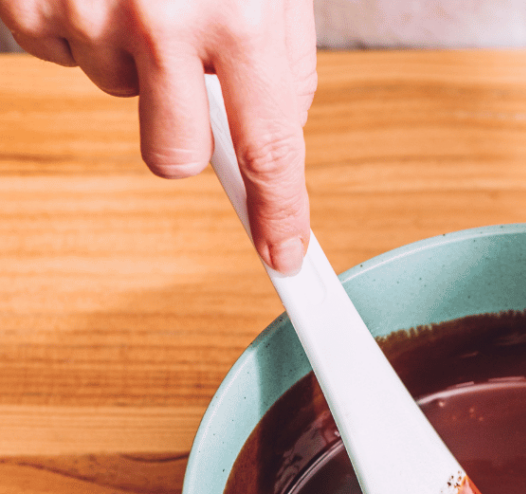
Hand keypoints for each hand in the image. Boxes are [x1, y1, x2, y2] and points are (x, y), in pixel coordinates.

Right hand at [0, 0, 315, 273]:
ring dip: (131, 59)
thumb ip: (277, 64)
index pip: (269, 151)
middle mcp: (161, 18)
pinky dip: (76, 27)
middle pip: (174, 158)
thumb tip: (273, 143)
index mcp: (237, 13)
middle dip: (183, 136)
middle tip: (183, 75)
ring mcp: (86, 8)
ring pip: (118, 98)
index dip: (280, 215)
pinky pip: (59, 57)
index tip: (286, 257)